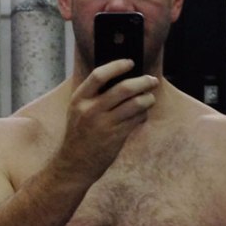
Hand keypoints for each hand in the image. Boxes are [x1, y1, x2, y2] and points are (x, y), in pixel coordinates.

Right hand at [58, 59, 158, 180]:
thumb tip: (123, 78)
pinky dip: (143, 114)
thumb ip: (94, 95)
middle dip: (142, 82)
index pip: (99, 75)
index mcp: (79, 99)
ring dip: (147, 99)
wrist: (74, 163)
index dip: (117, 66)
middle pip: (123, 88)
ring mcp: (104, 124)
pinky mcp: (115, 137)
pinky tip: (142, 114)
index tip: (130, 62)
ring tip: (150, 98)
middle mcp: (91, 110)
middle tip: (151, 80)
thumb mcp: (78, 110)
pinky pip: (136, 119)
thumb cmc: (79, 133)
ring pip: (135, 104)